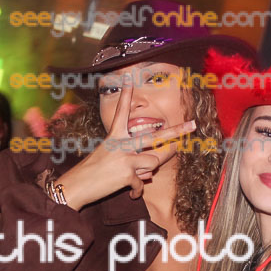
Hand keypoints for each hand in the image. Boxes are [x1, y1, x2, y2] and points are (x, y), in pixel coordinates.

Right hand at [58, 74, 195, 209]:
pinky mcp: (127, 174)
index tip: (129, 77)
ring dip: (145, 174)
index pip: (122, 112)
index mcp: (115, 135)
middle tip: (193, 125)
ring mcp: (125, 158)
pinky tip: (129, 193)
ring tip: (130, 178)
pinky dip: (136, 191)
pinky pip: (142, 183)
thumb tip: (150, 174)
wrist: (77, 186)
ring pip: (153, 163)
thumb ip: (132, 162)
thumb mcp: (110, 158)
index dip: (126, 95)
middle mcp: (121, 143)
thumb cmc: (93, 172)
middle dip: (176, 131)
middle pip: (155, 136)